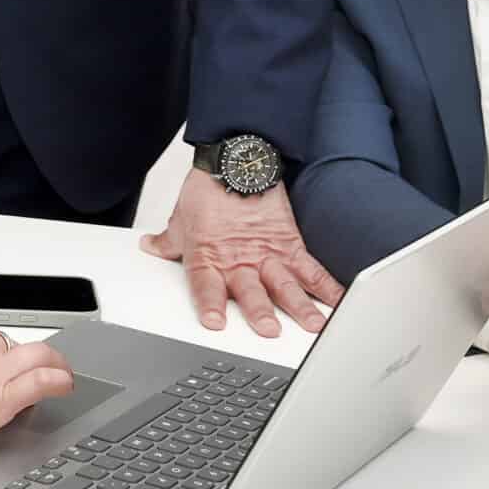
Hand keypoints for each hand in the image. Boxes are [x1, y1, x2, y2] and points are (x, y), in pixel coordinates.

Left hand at [140, 170, 343, 335]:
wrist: (237, 159)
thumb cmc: (210, 190)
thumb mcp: (182, 219)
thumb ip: (168, 242)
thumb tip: (152, 247)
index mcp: (209, 256)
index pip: (206, 285)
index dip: (210, 304)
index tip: (215, 323)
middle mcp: (240, 259)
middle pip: (250, 290)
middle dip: (260, 311)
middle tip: (269, 330)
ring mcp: (267, 254)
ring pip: (284, 285)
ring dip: (298, 306)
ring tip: (312, 325)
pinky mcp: (290, 244)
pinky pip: (310, 270)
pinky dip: (326, 287)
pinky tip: (337, 303)